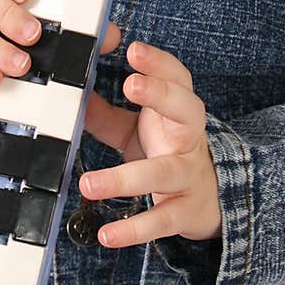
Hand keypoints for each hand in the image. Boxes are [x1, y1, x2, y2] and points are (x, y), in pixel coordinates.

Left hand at [80, 35, 221, 248]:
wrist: (210, 201)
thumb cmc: (170, 154)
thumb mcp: (139, 130)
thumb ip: (107, 115)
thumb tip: (74, 97)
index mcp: (177, 113)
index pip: (177, 79)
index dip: (159, 63)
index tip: (134, 49)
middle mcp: (189, 139)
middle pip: (187, 110)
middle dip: (161, 94)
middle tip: (129, 83)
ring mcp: (189, 175)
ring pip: (165, 172)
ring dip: (125, 178)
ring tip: (88, 184)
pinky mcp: (185, 212)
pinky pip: (161, 220)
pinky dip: (134, 229)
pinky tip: (107, 234)